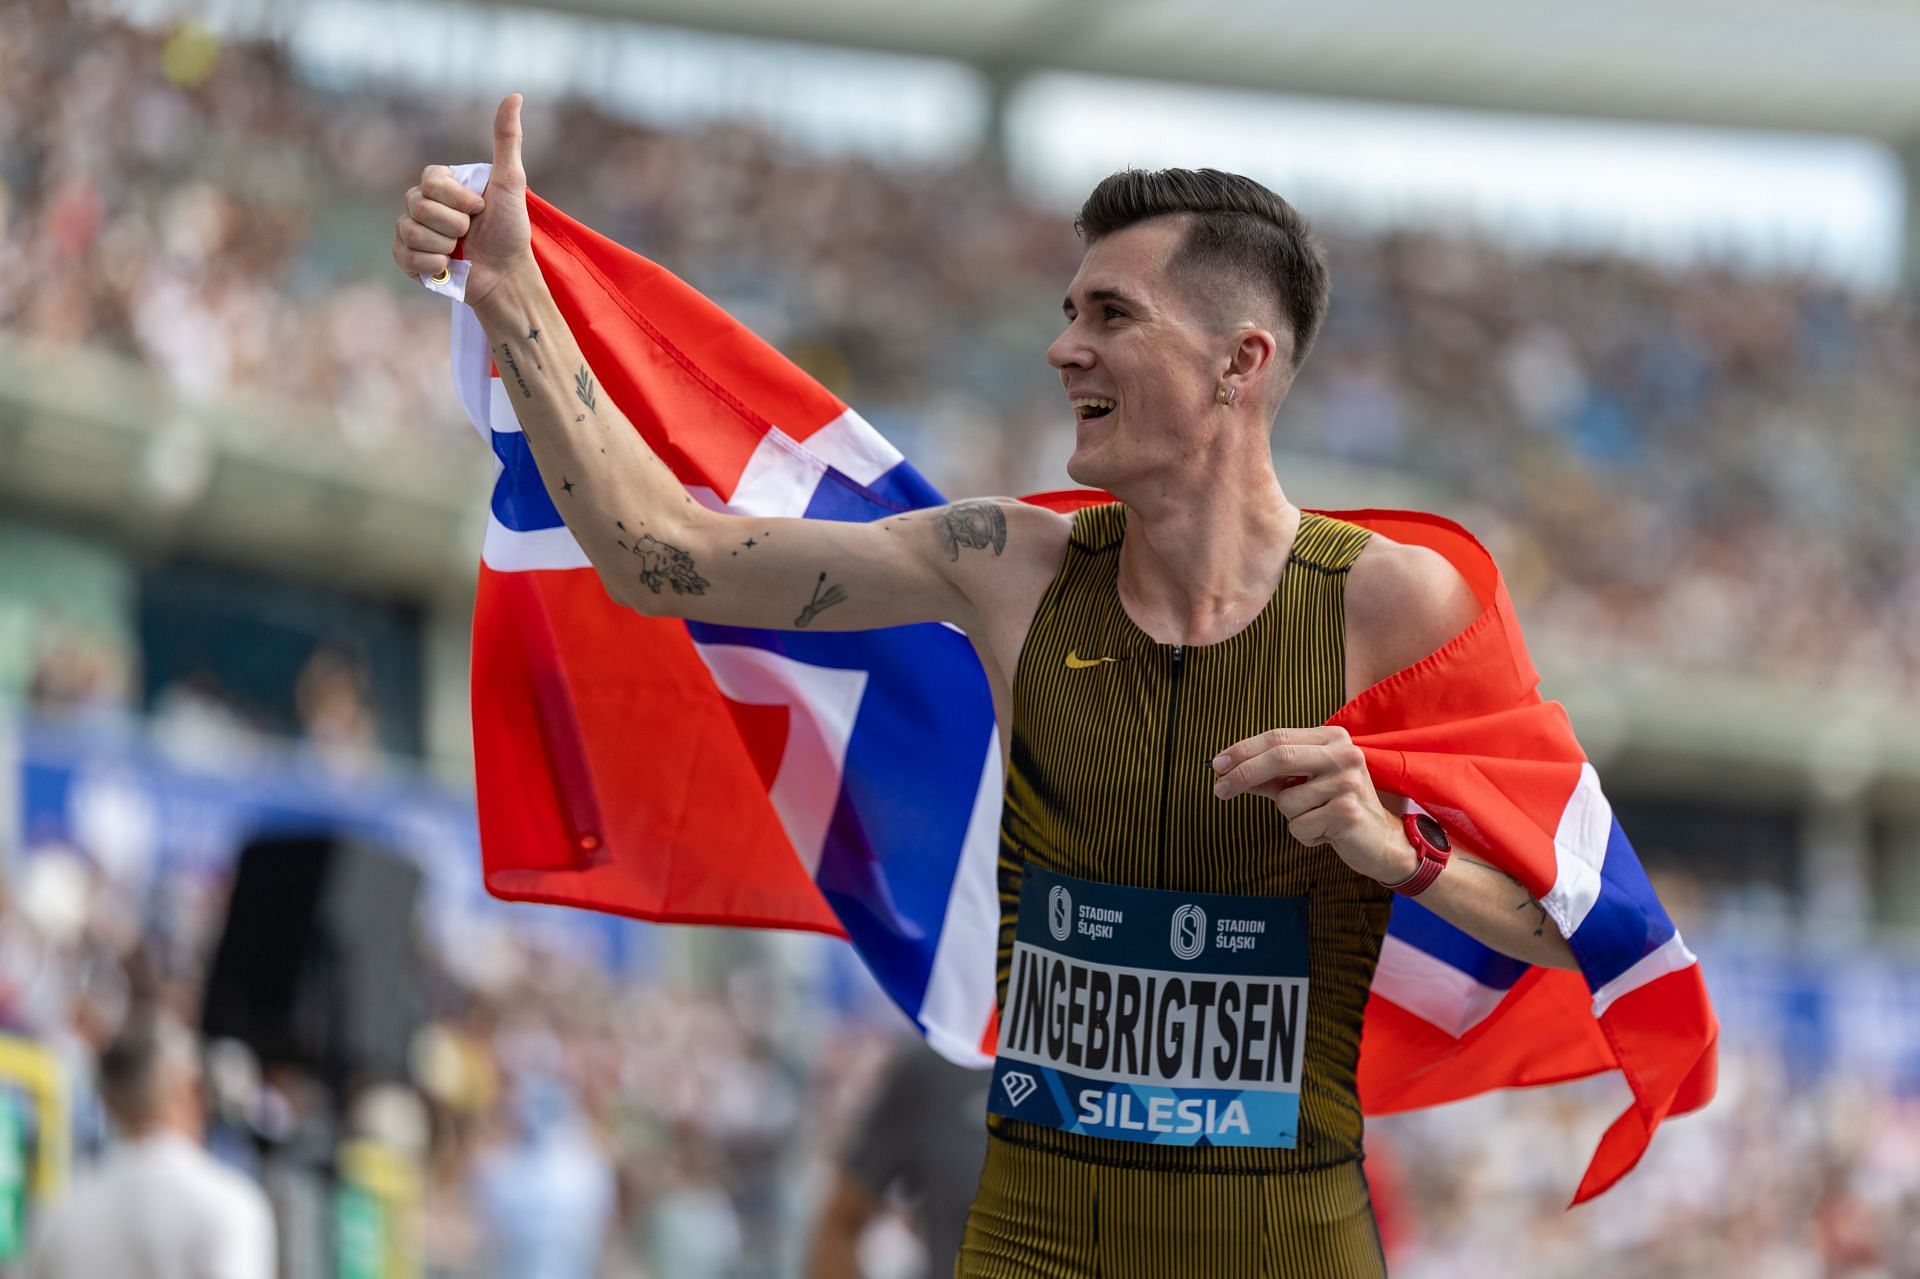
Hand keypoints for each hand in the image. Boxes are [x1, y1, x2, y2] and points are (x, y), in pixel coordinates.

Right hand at [392, 92, 532, 308]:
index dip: (456, 199)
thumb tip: (514, 95)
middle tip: (472, 233)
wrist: (507, 275)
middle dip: (453, 224)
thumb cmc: (511, 229)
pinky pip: (403, 255)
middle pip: (417, 205)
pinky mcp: (407, 258)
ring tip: (461, 251)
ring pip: (409, 230)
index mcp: (441, 185)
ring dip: (444, 245)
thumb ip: (507, 140)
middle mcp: (422, 204)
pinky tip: (448, 266)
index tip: (479, 209)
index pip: (430, 180)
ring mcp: (412, 231)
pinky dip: (431, 264)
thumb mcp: (511, 182)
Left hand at [1210, 725, 1413, 884]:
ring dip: (1290, 816)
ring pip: (1286, 800)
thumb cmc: (1335, 806)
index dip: (1242, 751)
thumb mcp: (1302, 784)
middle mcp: (1344, 754)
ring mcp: (1349, 782)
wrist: (1380, 840)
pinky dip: (1304, 834)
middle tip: (1219, 790)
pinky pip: (1299, 825)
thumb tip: (1226, 771)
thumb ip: (1269, 776)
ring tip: (1316, 818)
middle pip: (1279, 757)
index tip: (1217, 765)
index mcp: (1332, 738)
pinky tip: (1326, 832)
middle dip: (1243, 774)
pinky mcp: (1348, 812)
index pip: (1277, 737)